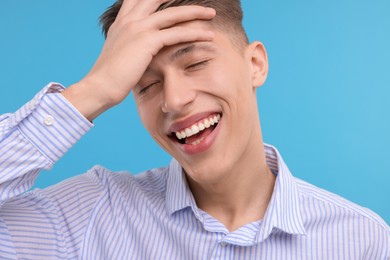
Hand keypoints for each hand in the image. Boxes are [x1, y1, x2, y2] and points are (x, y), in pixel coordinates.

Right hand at [62, 0, 215, 120]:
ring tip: (211, 13)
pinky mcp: (147, 41)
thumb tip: (143, 50)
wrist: (100, 85)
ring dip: (194, 13)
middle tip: (198, 3)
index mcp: (122, 21)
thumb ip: (132, 45)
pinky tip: (208, 35)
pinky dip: (195, 34)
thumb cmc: (111, 76)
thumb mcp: (121, 54)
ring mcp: (138, 28)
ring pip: (172, 14)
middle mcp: (130, 20)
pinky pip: (176, 34)